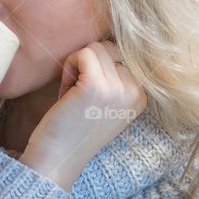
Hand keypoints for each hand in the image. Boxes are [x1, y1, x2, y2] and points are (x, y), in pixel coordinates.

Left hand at [19, 40, 146, 189]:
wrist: (58, 158)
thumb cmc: (73, 127)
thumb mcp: (105, 102)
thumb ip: (114, 78)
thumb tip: (107, 41)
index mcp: (141, 96)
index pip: (121, 55)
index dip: (99, 69)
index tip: (88, 96)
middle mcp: (135, 92)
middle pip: (109, 48)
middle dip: (88, 65)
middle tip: (77, 94)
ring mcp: (118, 89)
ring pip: (95, 48)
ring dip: (77, 66)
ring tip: (72, 94)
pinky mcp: (96, 85)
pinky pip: (83, 52)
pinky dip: (69, 65)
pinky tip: (65, 90)